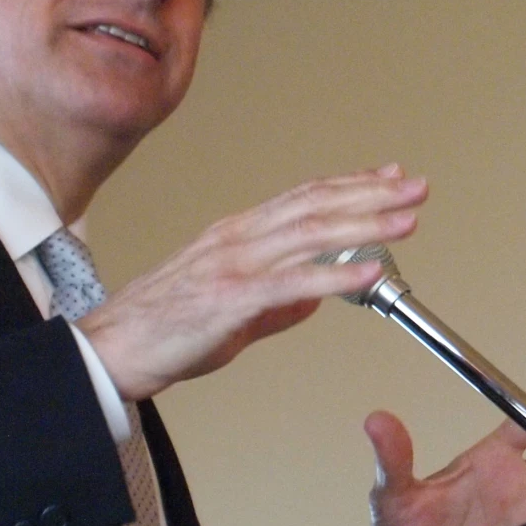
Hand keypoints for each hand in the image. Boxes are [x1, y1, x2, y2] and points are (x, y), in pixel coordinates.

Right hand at [76, 166, 426, 401]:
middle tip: (415, 186)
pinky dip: (336, 274)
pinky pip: (293, 282)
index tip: (388, 174)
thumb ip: (277, 301)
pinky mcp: (231, 299)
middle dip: (372, 193)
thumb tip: (314, 297)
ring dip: (365, 223)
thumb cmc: (162, 328)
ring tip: (406, 220)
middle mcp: (239, 238)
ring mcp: (234, 265)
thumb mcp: (231, 309)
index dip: (351, 183)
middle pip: (316, 203)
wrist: (110, 351)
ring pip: (311, 232)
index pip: (304, 196)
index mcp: (238, 234)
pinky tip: (368, 270)